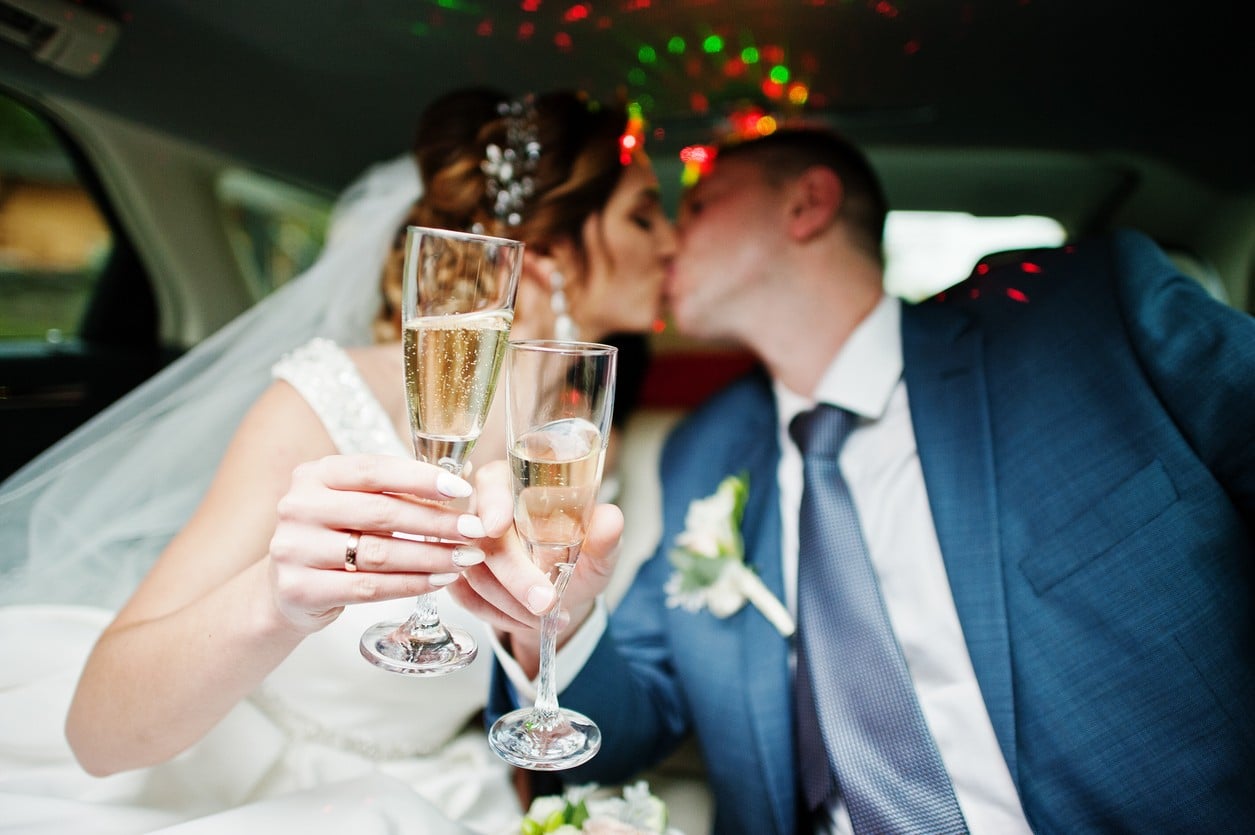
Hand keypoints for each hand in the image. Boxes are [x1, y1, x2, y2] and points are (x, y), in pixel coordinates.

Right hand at [265, 453, 487, 633]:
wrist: (287, 589)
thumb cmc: (336, 536)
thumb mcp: (355, 502)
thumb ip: (399, 488)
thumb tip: (465, 474)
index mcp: (315, 474)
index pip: (374, 470)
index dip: (421, 478)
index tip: (463, 490)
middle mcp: (299, 506)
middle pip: (381, 512)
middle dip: (436, 522)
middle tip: (474, 530)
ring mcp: (293, 549)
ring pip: (379, 553)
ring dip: (430, 556)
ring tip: (464, 558)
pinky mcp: (299, 589)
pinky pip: (369, 587)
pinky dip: (411, 584)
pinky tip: (438, 581)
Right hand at [448, 459, 624, 670]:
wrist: (564, 595)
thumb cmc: (580, 559)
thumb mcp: (600, 550)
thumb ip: (605, 535)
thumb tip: (610, 520)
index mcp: (517, 484)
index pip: (494, 483)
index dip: (492, 503)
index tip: (496, 526)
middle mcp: (483, 508)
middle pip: (483, 537)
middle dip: (515, 576)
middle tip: (546, 603)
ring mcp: (464, 543)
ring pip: (474, 573)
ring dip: (512, 603)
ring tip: (549, 615)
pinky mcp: (456, 575)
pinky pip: (466, 598)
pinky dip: (500, 616)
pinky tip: (529, 621)